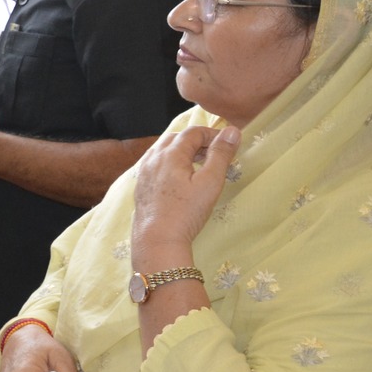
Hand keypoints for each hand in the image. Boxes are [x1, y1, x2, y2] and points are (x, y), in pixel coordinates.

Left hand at [131, 125, 239, 259]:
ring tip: (198, 165)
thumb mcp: (210, 182)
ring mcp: (143, 172)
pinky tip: (179, 178)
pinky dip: (169, 162)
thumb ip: (221, 155)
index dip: (212, 134)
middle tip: (213, 155)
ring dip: (182, 151)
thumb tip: (232, 131)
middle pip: (176, 138)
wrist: (157, 240)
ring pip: (163, 150)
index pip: (192, 132)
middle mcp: (152, 158)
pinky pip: (155, 164)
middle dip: (196, 141)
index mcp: (170, 154)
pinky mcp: (140, 186)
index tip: (227, 145)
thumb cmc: (186, 212)